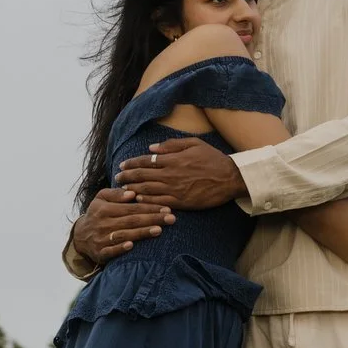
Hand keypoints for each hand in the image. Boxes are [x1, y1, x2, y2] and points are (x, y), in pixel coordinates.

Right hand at [72, 188, 174, 265]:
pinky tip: (132, 246)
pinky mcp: (100, 253)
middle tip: (171, 218)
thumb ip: (115, 194)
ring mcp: (101, 239)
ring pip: (124, 235)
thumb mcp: (101, 198)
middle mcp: (102, 223)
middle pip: (131, 221)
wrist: (80, 236)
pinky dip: (120, 248)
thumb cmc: (97, 213)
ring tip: (159, 230)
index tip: (167, 208)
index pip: (131, 208)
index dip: (149, 207)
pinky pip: (111, 251)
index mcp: (104, 208)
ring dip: (142, 233)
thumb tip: (132, 192)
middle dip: (152, 219)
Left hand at [114, 138, 247, 209]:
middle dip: (127, 177)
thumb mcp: (194, 144)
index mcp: (173, 159)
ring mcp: (174, 190)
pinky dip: (146, 201)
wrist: (230, 178)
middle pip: (142, 176)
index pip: (146, 161)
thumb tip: (152, 148)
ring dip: (132, 189)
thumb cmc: (213, 159)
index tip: (122, 165)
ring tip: (122, 189)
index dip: (132, 163)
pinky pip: (158, 203)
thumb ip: (172, 145)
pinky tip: (138, 200)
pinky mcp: (180, 202)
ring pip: (147, 190)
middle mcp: (170, 175)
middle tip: (117, 178)